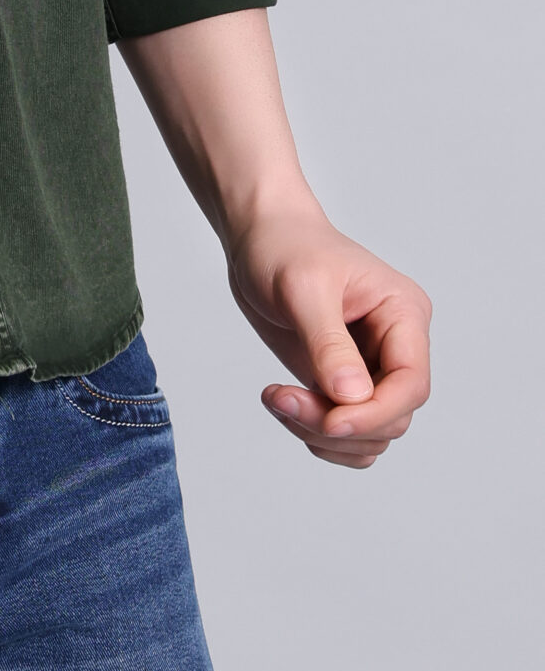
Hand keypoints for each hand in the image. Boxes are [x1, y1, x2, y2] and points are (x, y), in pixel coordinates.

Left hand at [228, 202, 430, 468]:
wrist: (259, 237)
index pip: (411, 384)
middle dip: (337, 423)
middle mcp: (396, 346)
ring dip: (322, 433)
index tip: (330, 421)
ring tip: (277, 400)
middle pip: (391, 417)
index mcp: (403, 314)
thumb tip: (353, 397)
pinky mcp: (344, 382)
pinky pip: (349, 433)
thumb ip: (328, 343)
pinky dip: (317, 434)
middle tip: (282, 400)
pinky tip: (284, 406)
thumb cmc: (284, 246)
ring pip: (370, 433)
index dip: (375, 413)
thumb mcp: (303, 288)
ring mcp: (371, 367)